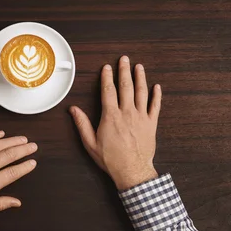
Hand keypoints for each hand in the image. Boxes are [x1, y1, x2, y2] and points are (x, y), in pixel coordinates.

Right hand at [70, 56, 161, 189]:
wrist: (132, 171)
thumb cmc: (111, 159)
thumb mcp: (90, 143)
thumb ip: (82, 124)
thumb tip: (73, 110)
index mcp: (111, 116)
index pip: (108, 91)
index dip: (107, 77)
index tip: (107, 67)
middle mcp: (127, 113)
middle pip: (126, 86)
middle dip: (124, 71)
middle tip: (124, 59)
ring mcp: (141, 117)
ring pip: (141, 92)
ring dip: (140, 78)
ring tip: (139, 66)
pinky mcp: (151, 124)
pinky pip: (155, 107)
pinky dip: (156, 96)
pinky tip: (157, 87)